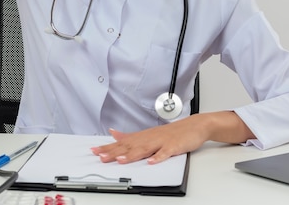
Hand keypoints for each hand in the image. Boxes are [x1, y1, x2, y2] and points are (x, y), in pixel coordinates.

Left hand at [90, 111, 253, 163]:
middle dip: (115, 152)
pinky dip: (158, 157)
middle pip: (130, 146)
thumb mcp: (148, 133)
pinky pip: (165, 153)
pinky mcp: (174, 147)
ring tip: (121, 160)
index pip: (122, 143)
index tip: (94, 151)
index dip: (108, 147)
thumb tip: (113, 133)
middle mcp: (149, 138)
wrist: (194, 126)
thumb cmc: (171, 132)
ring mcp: (161, 142)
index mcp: (143, 137)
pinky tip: (151, 162)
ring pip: (145, 149)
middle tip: (101, 157)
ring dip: (132, 155)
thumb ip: (129, 136)